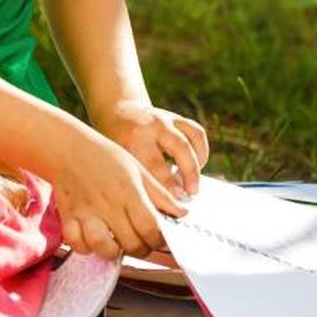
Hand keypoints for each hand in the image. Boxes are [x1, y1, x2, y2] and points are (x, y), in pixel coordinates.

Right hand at [50, 127, 186, 259]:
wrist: (68, 147)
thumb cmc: (106, 157)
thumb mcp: (138, 170)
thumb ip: (159, 194)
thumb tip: (182, 213)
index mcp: (129, 191)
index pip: (150, 227)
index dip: (159, 240)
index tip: (160, 239)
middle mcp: (108, 204)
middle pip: (131, 243)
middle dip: (141, 249)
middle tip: (142, 242)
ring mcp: (87, 212)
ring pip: (104, 248)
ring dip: (114, 251)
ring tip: (118, 243)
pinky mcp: (69, 217)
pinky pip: (78, 244)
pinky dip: (86, 248)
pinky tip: (94, 239)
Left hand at [91, 100, 209, 197]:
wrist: (117, 110)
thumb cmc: (115, 142)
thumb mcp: (117, 157)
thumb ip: (134, 175)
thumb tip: (151, 206)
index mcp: (133, 137)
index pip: (154, 165)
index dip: (167, 185)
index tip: (175, 201)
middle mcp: (152, 126)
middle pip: (179, 148)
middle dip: (188, 173)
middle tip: (191, 194)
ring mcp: (166, 119)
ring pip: (192, 139)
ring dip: (197, 164)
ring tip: (194, 186)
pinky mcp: (177, 118)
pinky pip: (197, 133)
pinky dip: (201, 152)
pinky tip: (196, 168)